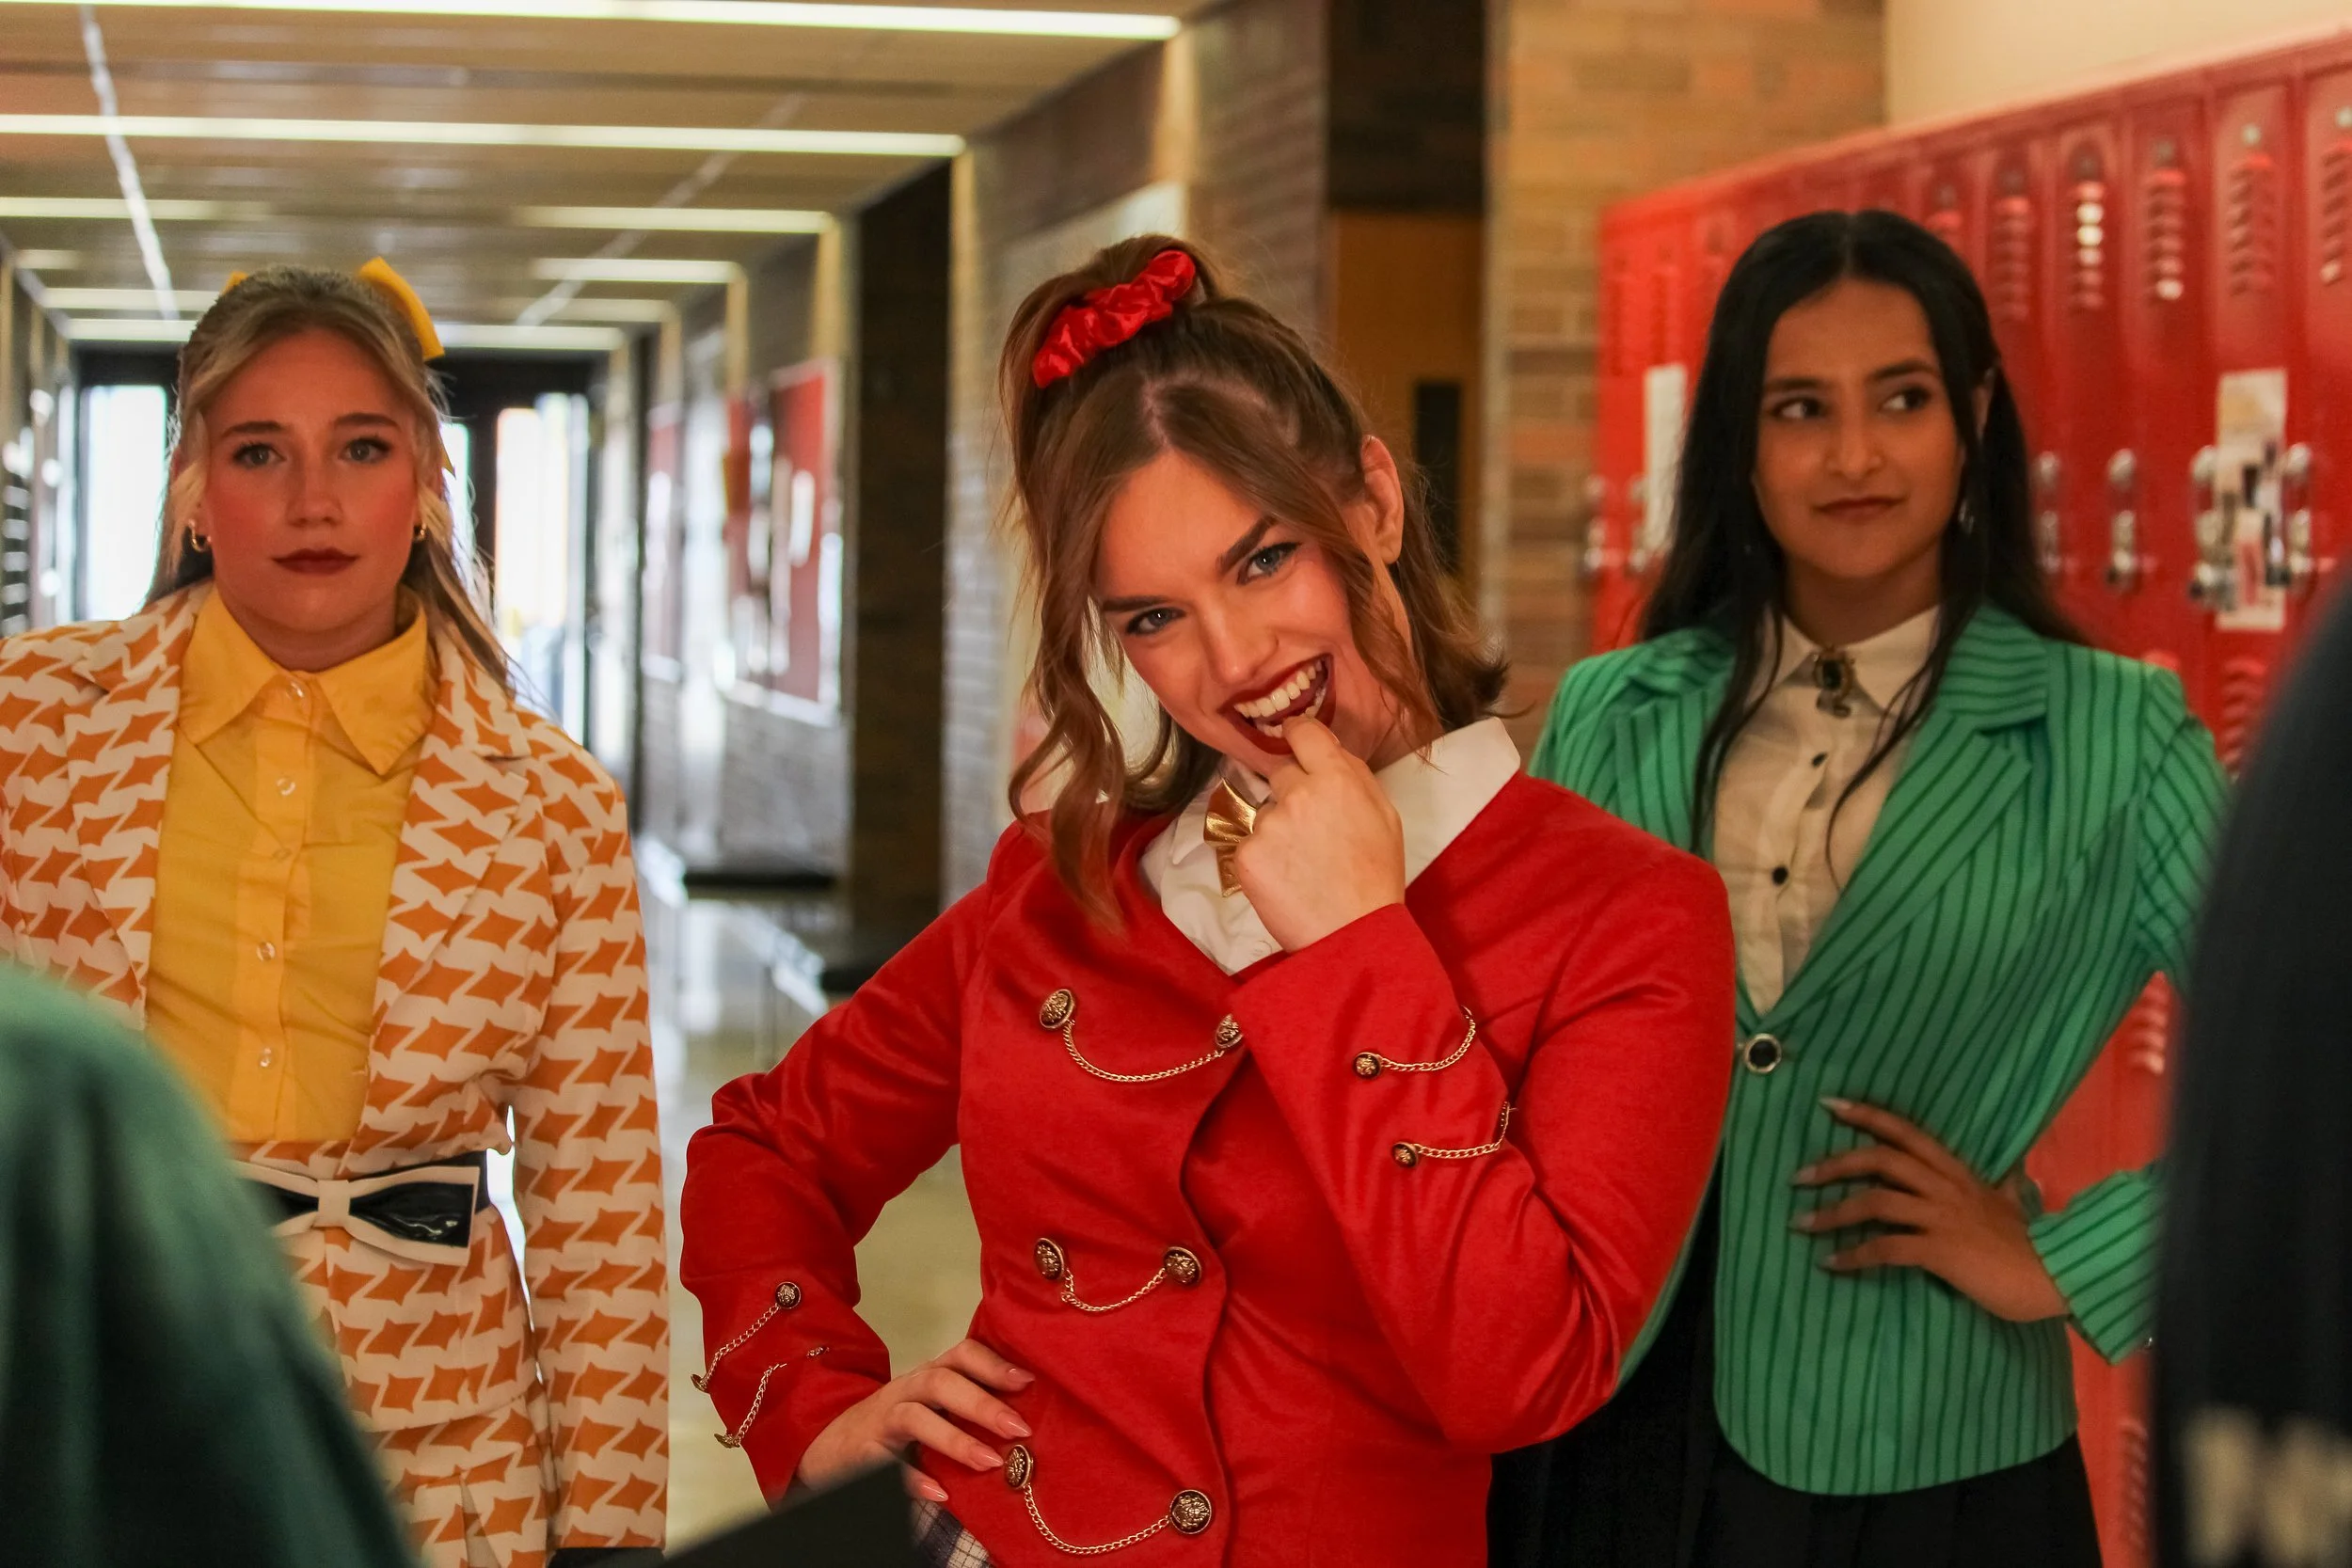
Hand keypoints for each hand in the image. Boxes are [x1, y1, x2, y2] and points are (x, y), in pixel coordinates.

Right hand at [795, 1339, 1033, 1501]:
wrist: (829, 1449)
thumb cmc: (895, 1427)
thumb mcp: (931, 1407)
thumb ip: (966, 1404)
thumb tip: (1027, 1418)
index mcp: (927, 1377)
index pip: (961, 1354)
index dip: (994, 1364)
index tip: (1029, 1382)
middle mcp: (904, 1391)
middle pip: (940, 1381)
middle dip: (982, 1403)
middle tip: (1018, 1428)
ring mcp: (880, 1420)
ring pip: (915, 1417)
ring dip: (955, 1439)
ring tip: (990, 1462)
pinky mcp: (862, 1453)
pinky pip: (886, 1463)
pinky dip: (913, 1478)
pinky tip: (942, 1493)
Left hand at [1231, 715, 1406, 951]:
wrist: (1352, 935)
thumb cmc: (1376, 876)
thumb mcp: (1386, 816)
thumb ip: (1356, 775)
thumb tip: (1329, 749)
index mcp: (1336, 778)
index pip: (1302, 731)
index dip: (1297, 736)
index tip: (1295, 744)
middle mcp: (1296, 793)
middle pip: (1280, 775)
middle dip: (1293, 794)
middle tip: (1313, 832)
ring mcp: (1267, 824)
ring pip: (1266, 814)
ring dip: (1279, 831)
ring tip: (1304, 865)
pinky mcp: (1245, 854)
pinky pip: (1252, 845)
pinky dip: (1265, 860)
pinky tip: (1287, 880)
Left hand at [1791, 1098, 2068, 1324]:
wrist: (2054, 1276)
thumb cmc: (2031, 1245)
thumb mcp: (2015, 1205)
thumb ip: (2006, 1188)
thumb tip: (2016, 1176)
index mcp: (1958, 1172)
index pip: (1906, 1132)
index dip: (1867, 1116)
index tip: (1830, 1104)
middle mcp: (1945, 1187)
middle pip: (1880, 1160)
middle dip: (1835, 1163)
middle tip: (1799, 1175)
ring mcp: (1941, 1217)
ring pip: (1874, 1202)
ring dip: (1832, 1212)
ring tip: (1801, 1223)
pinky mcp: (1939, 1251)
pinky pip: (1885, 1248)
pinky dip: (1853, 1255)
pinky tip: (1831, 1264)